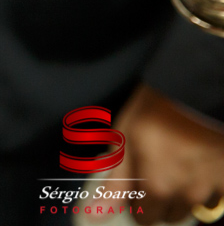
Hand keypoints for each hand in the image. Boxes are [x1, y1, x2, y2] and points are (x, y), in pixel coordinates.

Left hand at [106, 84, 223, 223]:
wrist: (196, 92)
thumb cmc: (154, 110)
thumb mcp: (124, 141)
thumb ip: (115, 184)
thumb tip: (94, 216)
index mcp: (157, 187)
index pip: (143, 217)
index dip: (135, 200)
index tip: (134, 184)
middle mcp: (186, 195)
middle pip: (168, 215)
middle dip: (158, 200)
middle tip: (154, 172)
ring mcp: (210, 188)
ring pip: (191, 207)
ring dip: (181, 196)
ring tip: (175, 166)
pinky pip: (213, 198)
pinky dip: (203, 188)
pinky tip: (195, 166)